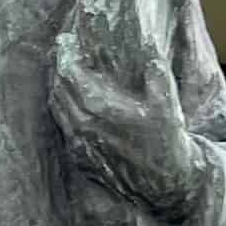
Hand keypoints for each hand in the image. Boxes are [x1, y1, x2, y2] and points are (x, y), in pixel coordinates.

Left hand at [52, 9, 203, 219]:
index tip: (65, 41)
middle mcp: (82, 127)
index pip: (69, 74)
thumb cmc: (168, 142)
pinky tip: (73, 105)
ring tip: (65, 74)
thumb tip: (150, 49)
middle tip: (64, 53)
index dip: (65, 54)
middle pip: (58, 90)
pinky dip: (63, 111)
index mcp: (100, 109)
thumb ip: (156, 73)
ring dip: (58, 89)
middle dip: (59, 68)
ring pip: (57, 110)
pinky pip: (64, 128)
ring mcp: (79, 145)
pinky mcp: (81, 159)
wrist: (166, 185)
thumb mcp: (167, 104)